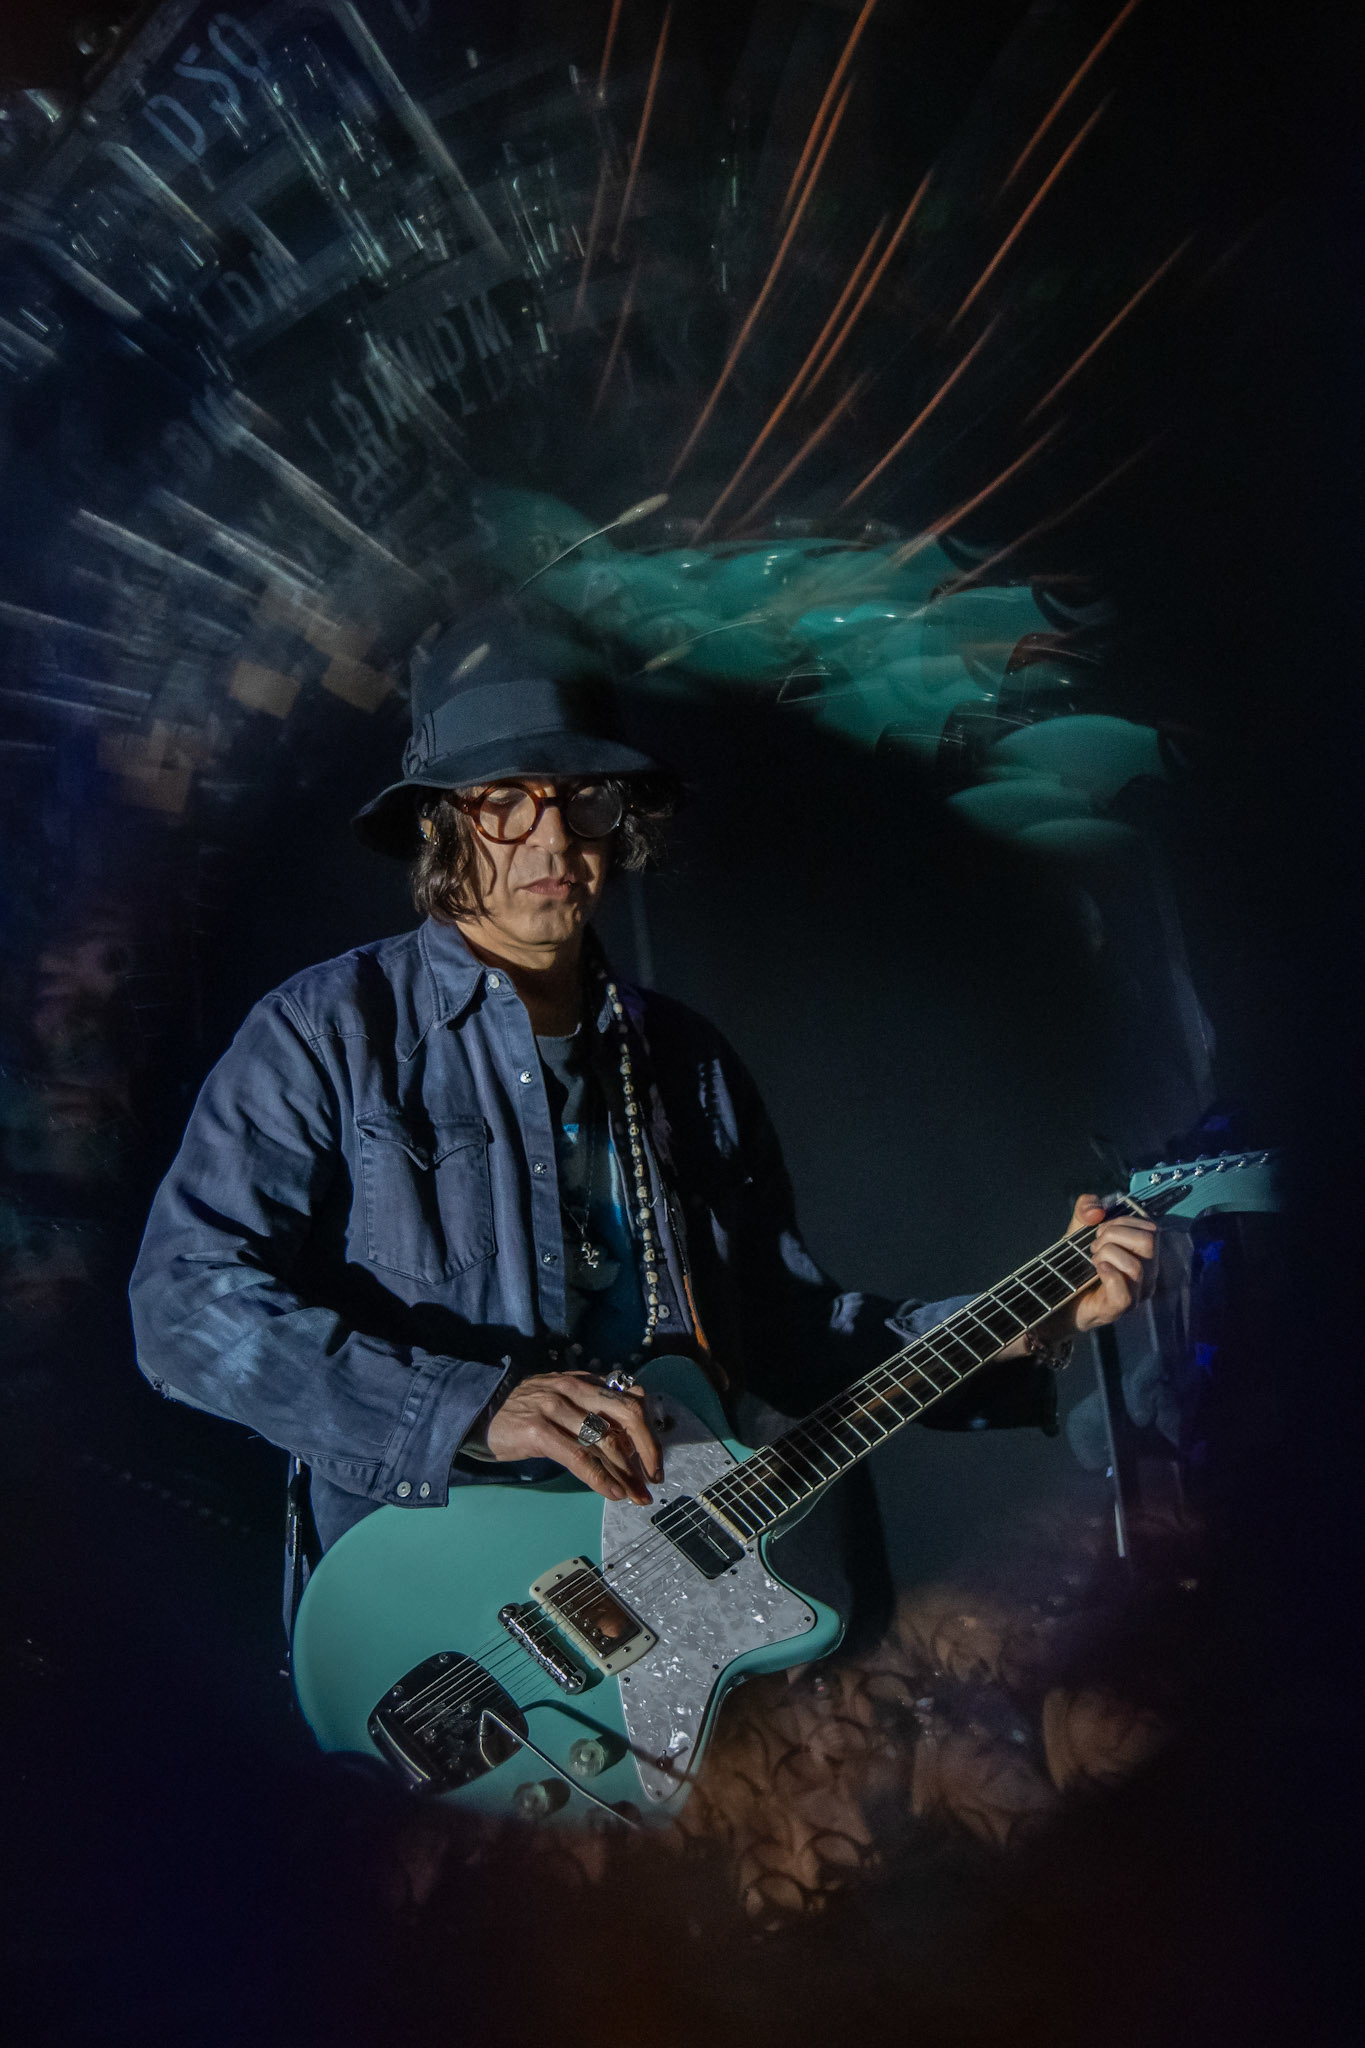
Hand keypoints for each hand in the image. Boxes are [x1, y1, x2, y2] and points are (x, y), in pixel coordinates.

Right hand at [483, 1370, 661, 1504]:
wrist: (479, 1413)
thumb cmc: (525, 1411)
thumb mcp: (563, 1398)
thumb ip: (594, 1406)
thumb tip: (632, 1430)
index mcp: (584, 1380)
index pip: (630, 1400)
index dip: (649, 1432)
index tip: (654, 1460)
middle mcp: (574, 1388)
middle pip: (627, 1415)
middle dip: (648, 1449)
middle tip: (654, 1478)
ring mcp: (556, 1407)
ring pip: (606, 1441)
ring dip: (627, 1474)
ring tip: (637, 1496)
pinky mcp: (539, 1431)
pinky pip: (579, 1457)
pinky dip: (600, 1478)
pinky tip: (612, 1494)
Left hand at [1062, 1194, 1158, 1334]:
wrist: (1057, 1297)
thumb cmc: (1076, 1264)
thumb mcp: (1078, 1229)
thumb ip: (1085, 1209)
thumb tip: (1097, 1210)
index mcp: (1144, 1254)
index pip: (1151, 1229)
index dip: (1122, 1222)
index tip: (1100, 1230)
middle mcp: (1147, 1274)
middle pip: (1148, 1242)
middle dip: (1114, 1235)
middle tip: (1095, 1246)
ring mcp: (1136, 1294)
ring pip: (1135, 1266)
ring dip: (1107, 1255)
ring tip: (1094, 1260)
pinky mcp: (1119, 1308)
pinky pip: (1124, 1291)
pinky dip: (1108, 1274)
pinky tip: (1097, 1269)